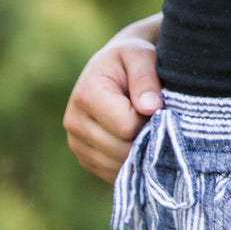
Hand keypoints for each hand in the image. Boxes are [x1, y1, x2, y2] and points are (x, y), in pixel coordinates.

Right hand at [63, 17, 163, 181]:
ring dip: (140, 152)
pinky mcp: (85, 159)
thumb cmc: (130, 58)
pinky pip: (115, 174)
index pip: (126, 127)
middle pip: (121, 150)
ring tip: (144, 127)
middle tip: (154, 117)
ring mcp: (77, 145)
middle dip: (145, 138)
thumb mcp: (141, 55)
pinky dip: (132, 163)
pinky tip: (136, 141)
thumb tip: (151, 107)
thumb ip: (146, 78)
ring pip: (119, 166)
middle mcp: (74, 123)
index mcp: (86, 96)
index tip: (155, 102)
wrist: (113, 70)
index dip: (149, 119)